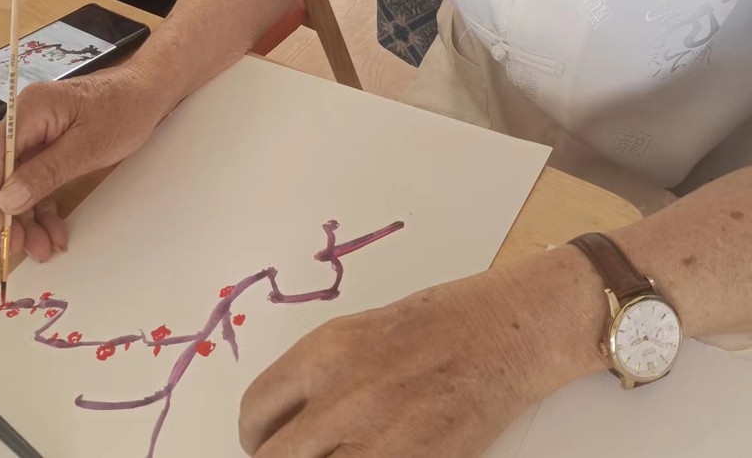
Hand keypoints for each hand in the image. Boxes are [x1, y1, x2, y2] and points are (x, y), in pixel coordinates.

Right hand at [0, 63, 163, 260]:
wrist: (149, 93)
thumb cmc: (125, 110)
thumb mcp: (88, 147)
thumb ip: (46, 173)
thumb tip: (7, 201)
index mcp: (30, 110)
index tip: (0, 230)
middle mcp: (26, 121)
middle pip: (0, 173)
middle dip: (8, 214)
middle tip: (19, 247)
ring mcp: (37, 134)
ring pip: (18, 182)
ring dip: (27, 216)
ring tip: (41, 247)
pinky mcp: (50, 146)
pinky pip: (37, 179)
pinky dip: (43, 205)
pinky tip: (53, 229)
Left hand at [239, 271, 555, 457]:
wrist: (507, 330)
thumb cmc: (446, 322)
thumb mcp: (366, 333)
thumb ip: (326, 374)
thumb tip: (297, 416)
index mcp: (325, 350)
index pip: (257, 409)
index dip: (258, 436)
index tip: (269, 442)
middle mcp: (341, 394)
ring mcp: (376, 436)